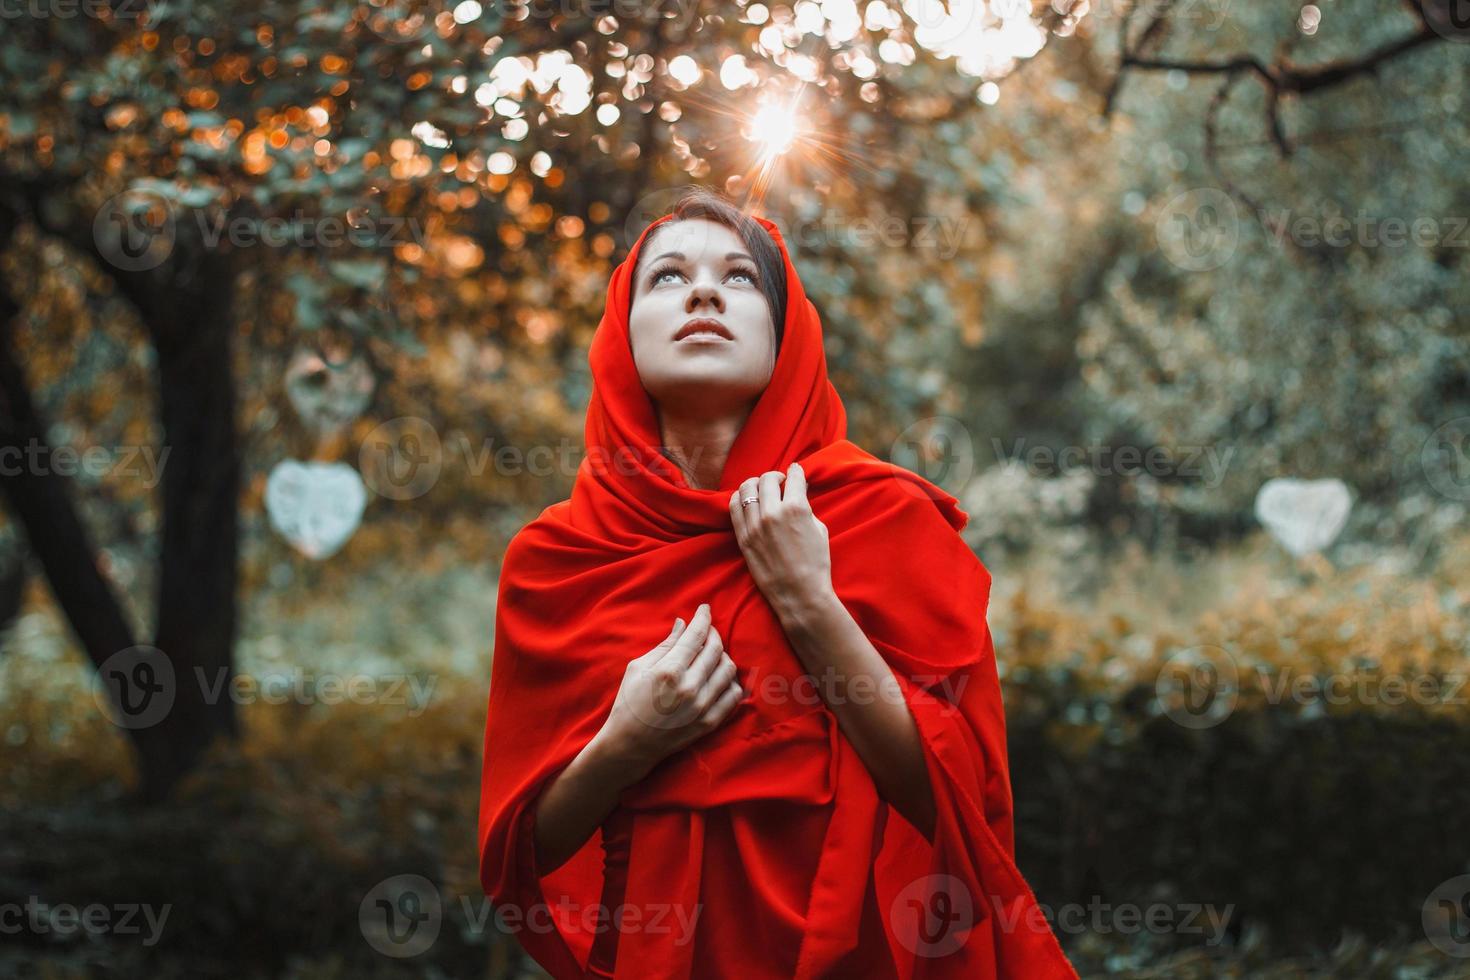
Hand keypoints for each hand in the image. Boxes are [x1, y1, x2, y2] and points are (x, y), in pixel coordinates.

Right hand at [598, 603, 744, 777]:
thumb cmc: (629, 703)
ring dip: (723, 656)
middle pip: (716, 649)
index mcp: (669, 671)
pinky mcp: (710, 723)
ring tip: (712, 654)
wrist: (630, 745)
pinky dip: (731, 681)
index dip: (703, 618)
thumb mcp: (638, 668)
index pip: (696, 635)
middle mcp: (690, 688)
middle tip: (707, 630)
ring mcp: (702, 707)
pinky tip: (719, 676)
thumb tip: (683, 624)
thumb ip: (664, 645)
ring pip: (729, 669)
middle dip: (713, 633)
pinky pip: (734, 695)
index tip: (704, 609)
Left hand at [729, 461, 834, 621]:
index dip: (796, 471)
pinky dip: (739, 498)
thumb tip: (797, 494)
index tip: (795, 471)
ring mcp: (754, 526)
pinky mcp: (743, 538)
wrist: (800, 593)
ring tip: (762, 490)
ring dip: (756, 484)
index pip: (793, 477)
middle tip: (780, 483)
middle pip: (767, 479)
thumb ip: (805, 507)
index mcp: (796, 508)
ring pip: (746, 488)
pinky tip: (747, 500)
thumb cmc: (816, 563)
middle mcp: (772, 513)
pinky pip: (734, 507)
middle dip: (776, 477)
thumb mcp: (819, 529)